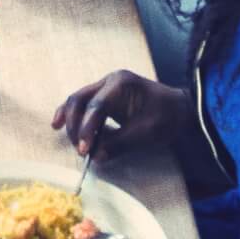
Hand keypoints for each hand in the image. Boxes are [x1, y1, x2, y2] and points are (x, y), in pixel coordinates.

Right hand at [53, 70, 190, 159]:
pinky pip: (82, 104)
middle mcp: (108, 82)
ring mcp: (104, 87)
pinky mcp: (103, 97)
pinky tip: (59, 125)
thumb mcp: (146, 132)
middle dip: (76, 126)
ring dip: (71, 122)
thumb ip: (119, 144)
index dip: (88, 129)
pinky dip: (72, 116)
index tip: (85, 151)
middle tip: (80, 149)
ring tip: (73, 143)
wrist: (181, 109)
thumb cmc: (167, 117)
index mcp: (121, 84)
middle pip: (80, 99)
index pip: (97, 106)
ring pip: (77, 101)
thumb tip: (95, 157)